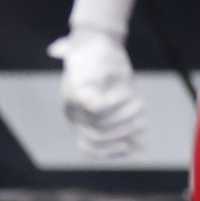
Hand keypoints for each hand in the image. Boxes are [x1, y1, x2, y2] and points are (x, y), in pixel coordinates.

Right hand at [50, 0, 143, 158]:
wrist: (98, 55)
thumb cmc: (99, 52)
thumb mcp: (99, 54)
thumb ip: (92, 64)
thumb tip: (57, 51)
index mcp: (75, 92)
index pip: (94, 107)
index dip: (114, 105)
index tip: (130, 92)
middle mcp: (73, 110)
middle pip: (97, 128)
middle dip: (124, 120)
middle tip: (142, 104)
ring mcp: (81, 120)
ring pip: (96, 140)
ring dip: (124, 134)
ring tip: (142, 123)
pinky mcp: (93, 125)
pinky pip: (99, 147)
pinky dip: (118, 150)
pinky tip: (138, 149)